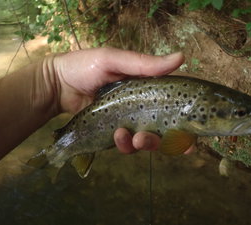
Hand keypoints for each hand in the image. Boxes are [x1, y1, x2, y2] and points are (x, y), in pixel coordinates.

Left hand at [53, 47, 184, 153]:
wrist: (58, 84)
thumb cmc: (86, 66)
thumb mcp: (114, 60)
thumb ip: (145, 64)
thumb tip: (181, 58)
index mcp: (148, 89)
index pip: (174, 106)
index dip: (185, 122)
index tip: (193, 136)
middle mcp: (143, 108)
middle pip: (164, 130)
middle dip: (163, 140)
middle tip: (148, 138)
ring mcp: (129, 122)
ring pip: (147, 141)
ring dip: (143, 144)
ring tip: (128, 138)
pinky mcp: (115, 133)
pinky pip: (127, 146)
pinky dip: (125, 145)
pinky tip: (118, 137)